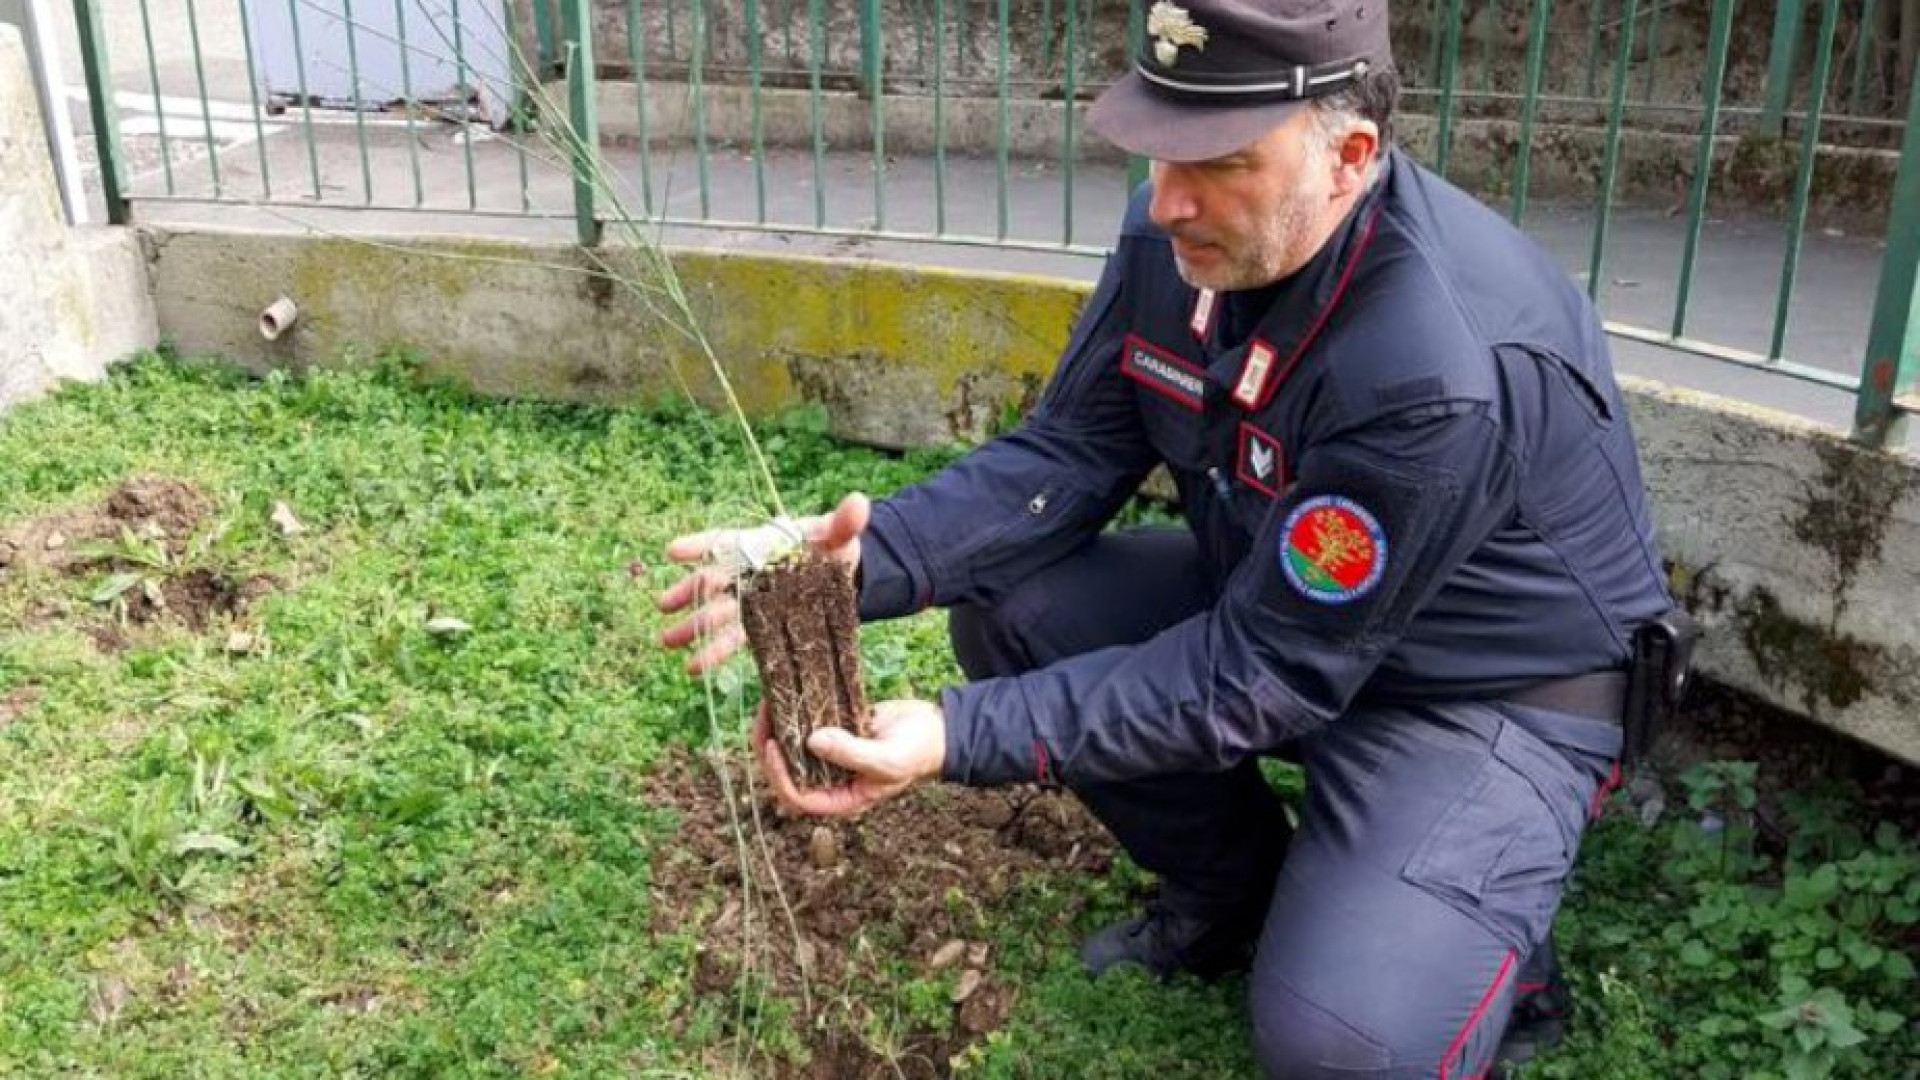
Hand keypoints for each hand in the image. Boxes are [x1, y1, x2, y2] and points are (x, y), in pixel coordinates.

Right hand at [654, 492, 869, 674]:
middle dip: (689, 592)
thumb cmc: (833, 549)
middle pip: (713, 580)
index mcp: (759, 545)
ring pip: (716, 613)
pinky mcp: (759, 628)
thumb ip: (845, 521)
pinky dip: (714, 653)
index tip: (674, 551)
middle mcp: (747, 573)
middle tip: (664, 604)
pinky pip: (734, 640)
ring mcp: (751, 602)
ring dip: (692, 627)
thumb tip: (859, 503)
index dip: (699, 545)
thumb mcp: (839, 534)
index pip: (724, 542)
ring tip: (668, 641)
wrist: (845, 578)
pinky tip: (694, 667)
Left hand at [755, 699, 945, 816]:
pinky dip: (797, 711)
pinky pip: (809, 724)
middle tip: (764, 718)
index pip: (798, 796)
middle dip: (770, 747)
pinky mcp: (836, 729)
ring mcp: (832, 753)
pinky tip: (789, 693)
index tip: (774, 747)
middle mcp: (831, 778)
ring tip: (771, 702)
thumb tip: (811, 740)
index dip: (779, 775)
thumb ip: (851, 754)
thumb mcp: (887, 760)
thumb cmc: (918, 753)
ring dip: (779, 726)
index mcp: (841, 797)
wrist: (938, 729)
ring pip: (793, 746)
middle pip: (787, 770)